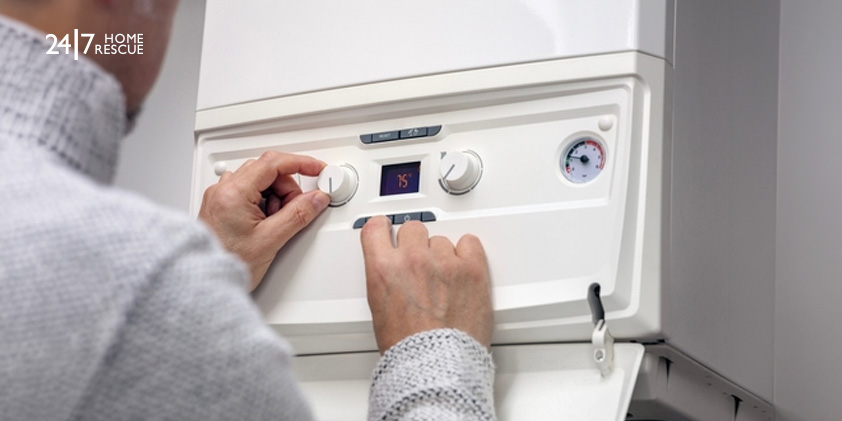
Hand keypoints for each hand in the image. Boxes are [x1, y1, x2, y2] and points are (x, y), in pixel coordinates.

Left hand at [199, 151, 329, 290]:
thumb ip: (298, 215)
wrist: (203, 283)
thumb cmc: (228, 264)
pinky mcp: (221, 206)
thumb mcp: (270, 241)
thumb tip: (316, 199)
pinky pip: (248, 192)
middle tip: (293, 212)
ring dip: (275, 197)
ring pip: (259, 181)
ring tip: (274, 224)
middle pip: (267, 171)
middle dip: (287, 189)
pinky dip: (263, 203)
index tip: (317, 169)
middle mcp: (222, 190)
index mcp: (233, 193)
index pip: (273, 163)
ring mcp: (220, 197)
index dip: (300, 163)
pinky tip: (264, 223)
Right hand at [361, 216, 492, 353]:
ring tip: (443, 280)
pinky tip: (462, 267)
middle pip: (413, 229)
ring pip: (441, 240)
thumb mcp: (378, 308)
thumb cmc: (408, 347)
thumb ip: (385, 278)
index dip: (383, 229)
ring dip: (442, 255)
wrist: (436, 365)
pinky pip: (470, 242)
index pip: (377, 227)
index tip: (387, 231)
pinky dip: (467, 253)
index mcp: (384, 268)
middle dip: (415, 245)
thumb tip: (391, 269)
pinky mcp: (472, 268)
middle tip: (420, 266)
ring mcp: (444, 262)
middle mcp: (413, 259)